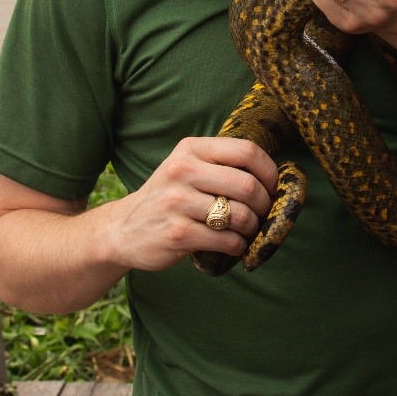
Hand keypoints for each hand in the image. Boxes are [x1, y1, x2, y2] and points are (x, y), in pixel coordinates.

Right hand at [102, 137, 277, 271]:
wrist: (122, 229)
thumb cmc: (168, 198)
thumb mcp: (186, 168)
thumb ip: (221, 165)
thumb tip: (274, 178)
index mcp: (191, 149)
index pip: (247, 151)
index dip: (269, 171)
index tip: (273, 187)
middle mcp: (183, 171)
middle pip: (248, 185)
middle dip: (265, 205)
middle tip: (263, 215)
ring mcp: (178, 202)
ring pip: (240, 215)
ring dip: (252, 229)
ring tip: (246, 232)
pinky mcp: (177, 233)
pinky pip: (226, 240)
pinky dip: (238, 246)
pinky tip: (232, 246)